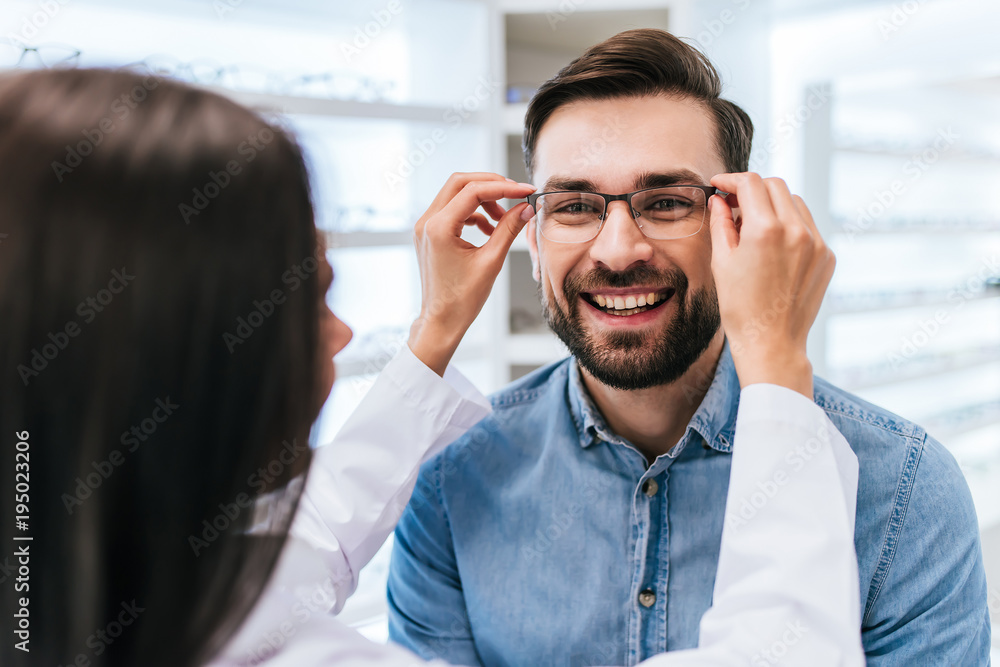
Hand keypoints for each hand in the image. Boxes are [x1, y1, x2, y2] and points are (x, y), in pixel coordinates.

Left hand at [409, 172, 535, 375]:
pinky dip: (473, 213)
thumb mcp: (492, 261)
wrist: (441, 321)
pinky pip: (452, 210)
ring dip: (482, 199)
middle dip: (490, 184)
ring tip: (504, 219)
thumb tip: (526, 208)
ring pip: (455, 194)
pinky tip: (490, 229)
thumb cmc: (462, 299)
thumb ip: (509, 229)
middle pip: (460, 182)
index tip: (525, 190)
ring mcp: (425, 227)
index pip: (473, 191)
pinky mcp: (429, 234)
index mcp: (439, 228)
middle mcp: (427, 222)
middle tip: (515, 194)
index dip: (504, 188)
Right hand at [708, 173, 835, 397]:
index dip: (731, 180)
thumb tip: (719, 201)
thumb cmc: (740, 308)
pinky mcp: (826, 255)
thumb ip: (721, 224)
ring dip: (773, 204)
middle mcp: (796, 230)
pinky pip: (807, 225)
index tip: (719, 185)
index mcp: (766, 230)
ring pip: (794, 202)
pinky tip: (773, 246)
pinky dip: (789, 224)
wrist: (771, 342)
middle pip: (775, 185)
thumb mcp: (722, 262)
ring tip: (754, 226)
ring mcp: (816, 242)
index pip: (750, 183)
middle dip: (752, 189)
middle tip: (733, 204)